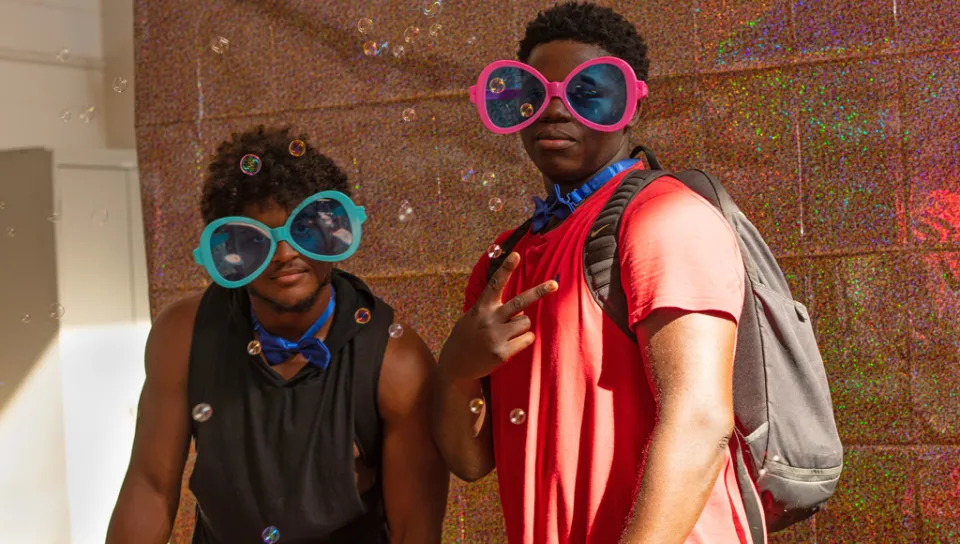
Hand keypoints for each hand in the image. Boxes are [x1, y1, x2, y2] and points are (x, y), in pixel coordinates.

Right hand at [439, 252, 557, 380]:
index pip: (495, 284)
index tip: (516, 254)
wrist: (456, 364)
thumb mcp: (473, 316)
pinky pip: (527, 339)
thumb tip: (522, 310)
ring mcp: (496, 336)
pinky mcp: (502, 352)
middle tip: (555, 284)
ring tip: (507, 333)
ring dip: (522, 326)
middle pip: (520, 302)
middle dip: (539, 292)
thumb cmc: (469, 335)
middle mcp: (489, 319)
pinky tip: (509, 344)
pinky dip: (523, 340)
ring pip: (526, 322)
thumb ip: (493, 310)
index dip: (506, 268)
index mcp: (482, 308)